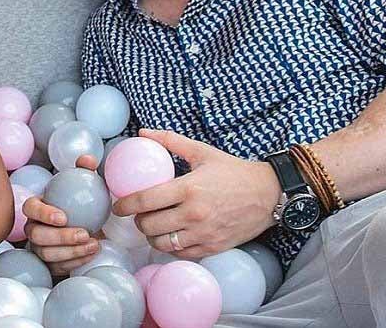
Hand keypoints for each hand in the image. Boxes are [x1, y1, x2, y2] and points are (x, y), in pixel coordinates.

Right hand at [24, 155, 100, 275]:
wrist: (88, 224)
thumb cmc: (81, 201)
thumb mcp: (84, 184)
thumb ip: (85, 170)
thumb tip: (88, 160)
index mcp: (37, 207)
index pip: (30, 208)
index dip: (43, 213)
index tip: (64, 217)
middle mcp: (33, 228)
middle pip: (37, 235)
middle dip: (60, 237)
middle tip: (84, 233)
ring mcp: (39, 248)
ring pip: (47, 254)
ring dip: (71, 251)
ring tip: (93, 244)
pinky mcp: (49, 265)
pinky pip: (59, 267)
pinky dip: (76, 261)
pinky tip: (93, 252)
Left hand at [113, 129, 280, 258]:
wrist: (268, 193)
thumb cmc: (233, 170)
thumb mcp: (201, 151)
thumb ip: (170, 141)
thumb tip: (143, 133)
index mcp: (188, 188)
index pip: (146, 200)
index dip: (125, 205)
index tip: (117, 206)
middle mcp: (194, 214)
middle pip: (149, 225)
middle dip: (138, 220)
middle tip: (138, 213)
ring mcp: (203, 234)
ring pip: (162, 243)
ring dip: (151, 236)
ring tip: (152, 225)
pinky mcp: (212, 247)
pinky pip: (180, 253)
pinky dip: (170, 246)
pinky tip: (171, 235)